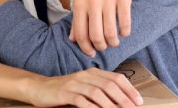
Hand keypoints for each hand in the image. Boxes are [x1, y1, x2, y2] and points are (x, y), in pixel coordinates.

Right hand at [27, 68, 142, 107]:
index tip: (139, 101)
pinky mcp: (64, 93)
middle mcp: (85, 76)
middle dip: (123, 98)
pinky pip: (81, 100)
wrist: (38, 88)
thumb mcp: (84, 87)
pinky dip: (91, 107)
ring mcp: (74, 83)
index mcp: (92, 73)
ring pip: (97, 92)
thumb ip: (99, 91)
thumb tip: (119, 102)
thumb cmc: (64, 90)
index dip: (129, 89)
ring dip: (110, 104)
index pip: (116, 78)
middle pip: (109, 85)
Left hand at [70, 0, 132, 55]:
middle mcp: (92, 2)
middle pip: (96, 36)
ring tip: (115, 42)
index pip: (80, 33)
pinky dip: (125, 31)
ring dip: (113, 42)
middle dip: (101, 47)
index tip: (91, 53)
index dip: (85, 47)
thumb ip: (77, 16)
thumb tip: (73, 38)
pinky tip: (125, 32)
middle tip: (104, 47)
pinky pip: (125, 21)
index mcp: (79, 2)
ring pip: (111, 31)